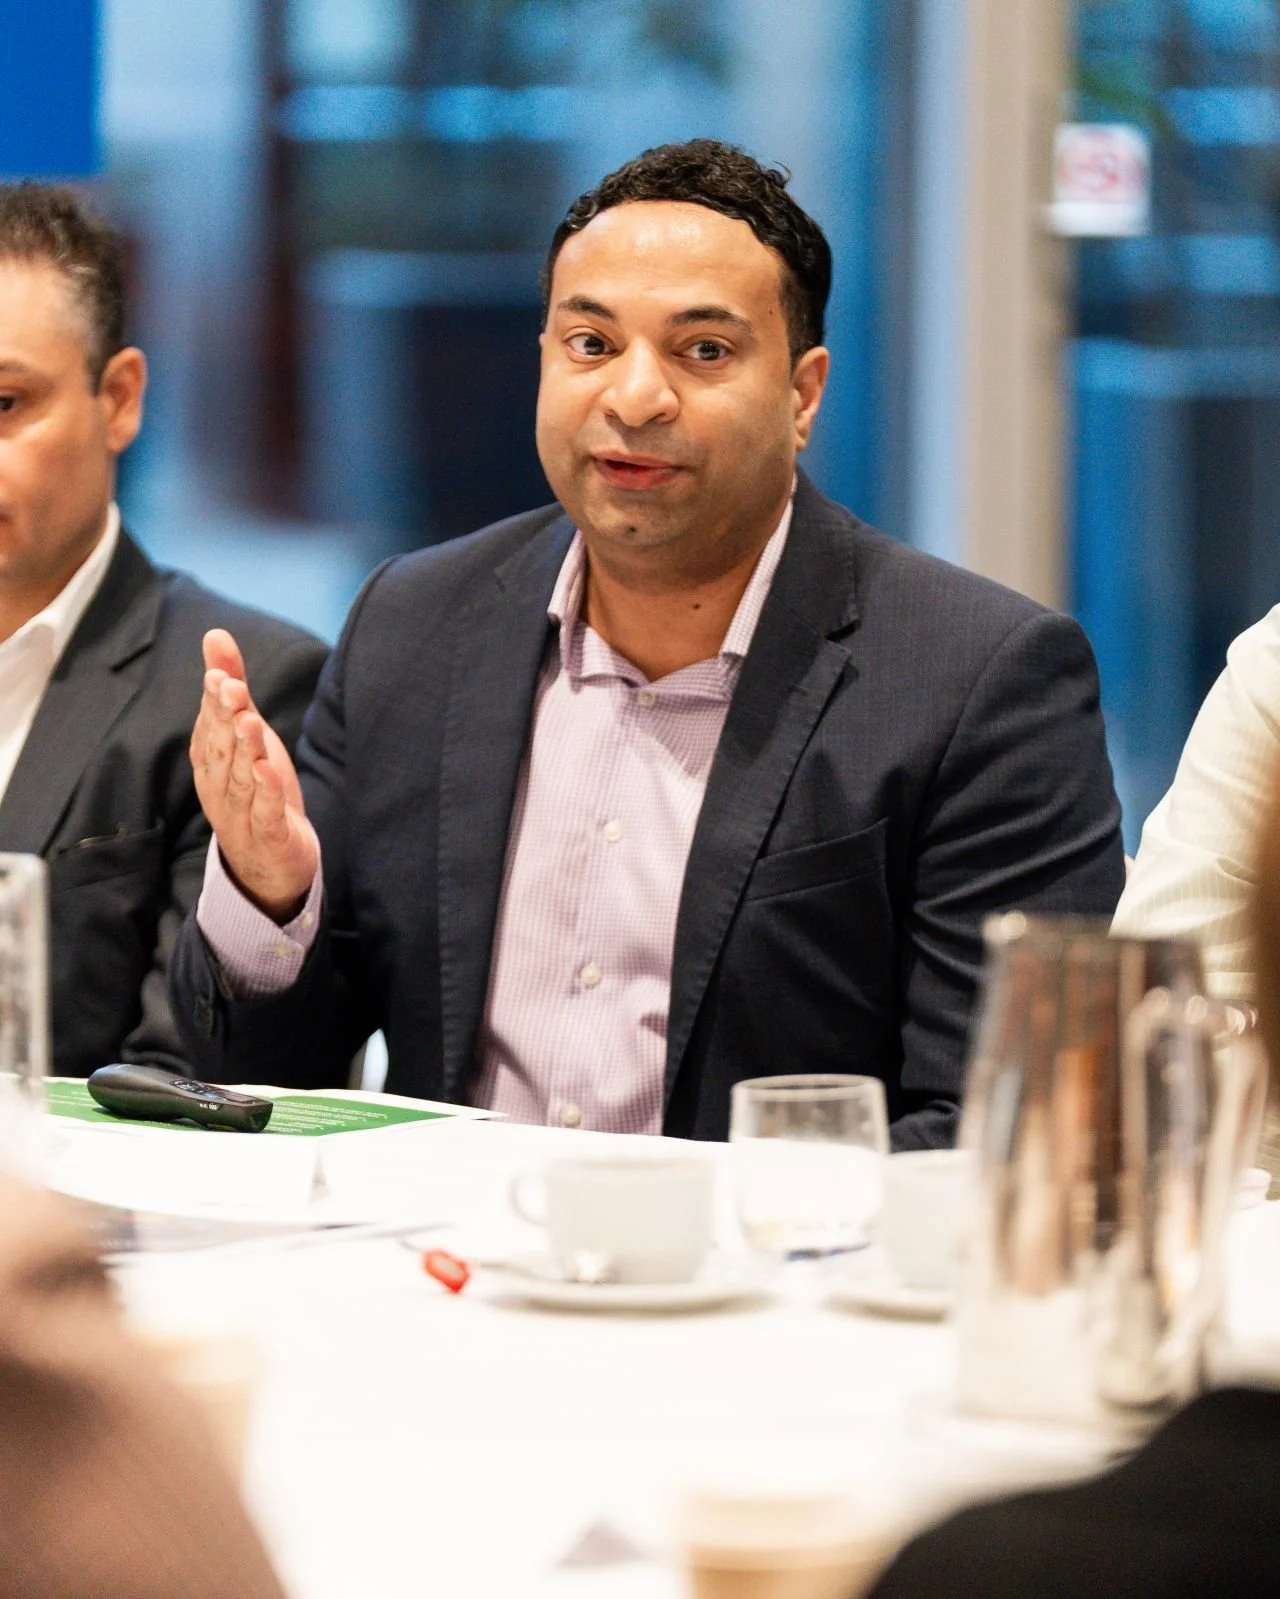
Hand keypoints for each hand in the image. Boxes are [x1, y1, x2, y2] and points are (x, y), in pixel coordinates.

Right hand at [190, 629, 318, 920]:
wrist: (269, 863)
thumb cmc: (255, 788)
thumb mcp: (247, 733)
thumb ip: (233, 688)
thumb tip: (216, 634)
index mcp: (212, 757)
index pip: (211, 722)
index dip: (214, 699)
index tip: (219, 672)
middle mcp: (220, 783)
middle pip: (222, 747)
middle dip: (225, 717)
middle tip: (231, 687)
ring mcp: (242, 812)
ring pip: (241, 778)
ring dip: (245, 750)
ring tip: (250, 721)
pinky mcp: (268, 836)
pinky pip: (264, 813)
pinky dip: (265, 794)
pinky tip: (268, 772)